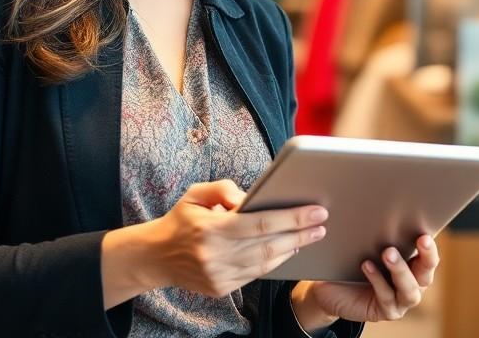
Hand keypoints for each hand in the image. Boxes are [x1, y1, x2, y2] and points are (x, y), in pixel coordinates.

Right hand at [137, 179, 327, 298]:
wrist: (156, 256)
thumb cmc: (181, 220)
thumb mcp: (196, 194)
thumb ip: (223, 189)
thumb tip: (249, 197)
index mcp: (211, 229)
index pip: (261, 223)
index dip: (292, 218)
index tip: (315, 211)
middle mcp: (216, 255)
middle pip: (269, 245)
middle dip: (300, 233)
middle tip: (322, 223)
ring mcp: (219, 275)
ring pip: (265, 263)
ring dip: (292, 249)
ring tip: (311, 236)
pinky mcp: (221, 288)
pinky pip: (256, 274)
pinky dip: (275, 262)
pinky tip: (289, 250)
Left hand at [298, 234, 439, 324]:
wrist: (331, 289)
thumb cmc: (352, 261)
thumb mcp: (367, 245)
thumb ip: (379, 233)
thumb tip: (384, 207)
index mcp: (413, 264)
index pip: (428, 255)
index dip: (430, 246)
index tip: (426, 232)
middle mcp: (413, 283)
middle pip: (426, 272)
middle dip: (426, 256)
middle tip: (421, 239)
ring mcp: (401, 300)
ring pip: (409, 289)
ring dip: (400, 270)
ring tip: (388, 252)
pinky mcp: (386, 311)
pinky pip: (386, 297)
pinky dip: (378, 281)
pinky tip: (367, 265)